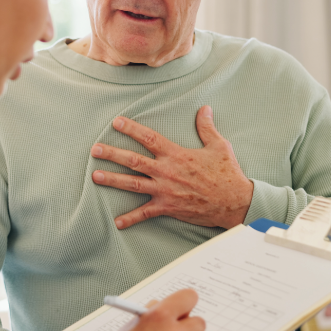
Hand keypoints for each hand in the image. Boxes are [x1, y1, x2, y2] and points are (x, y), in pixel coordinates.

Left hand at [91, 105, 254, 229]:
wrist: (235, 202)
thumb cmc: (228, 174)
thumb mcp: (219, 146)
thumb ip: (207, 128)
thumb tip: (205, 109)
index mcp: (176, 155)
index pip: (149, 137)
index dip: (131, 129)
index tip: (116, 122)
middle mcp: (166, 171)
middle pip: (133, 160)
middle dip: (112, 154)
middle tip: (95, 149)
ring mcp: (165, 190)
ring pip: (132, 184)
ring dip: (112, 180)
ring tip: (95, 176)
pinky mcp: (167, 207)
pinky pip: (145, 213)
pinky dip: (131, 218)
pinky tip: (117, 221)